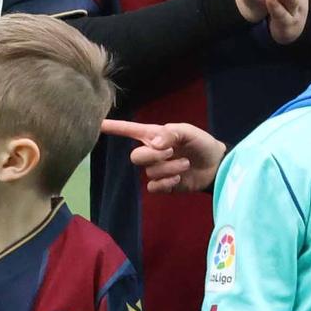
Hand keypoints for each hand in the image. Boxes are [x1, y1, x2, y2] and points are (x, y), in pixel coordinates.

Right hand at [102, 119, 225, 193]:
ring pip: (149, 172)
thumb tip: (154, 144)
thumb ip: (171, 133)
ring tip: (185, 164)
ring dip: (169, 168)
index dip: (112, 127)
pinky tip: (178, 180)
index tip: (95, 123)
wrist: (216, 166)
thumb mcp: (189, 132)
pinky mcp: (163, 186)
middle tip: (171, 152)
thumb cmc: (201, 143)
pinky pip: (153, 187)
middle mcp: (151, 152)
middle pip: (136, 156)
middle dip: (153, 155)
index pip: (128, 130)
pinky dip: (166, 183)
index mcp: (153, 136)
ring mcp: (156, 170)